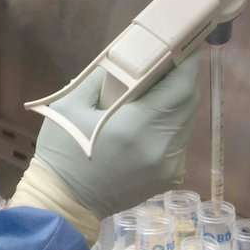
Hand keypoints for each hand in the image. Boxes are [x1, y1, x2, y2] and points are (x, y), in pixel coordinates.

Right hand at [11, 52, 200, 242]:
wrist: (63, 202)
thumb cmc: (62, 153)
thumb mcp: (68, 107)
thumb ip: (98, 79)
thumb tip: (123, 59)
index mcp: (136, 124)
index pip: (180, 85)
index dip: (186, 62)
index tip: (184, 46)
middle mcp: (160, 145)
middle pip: (188, 102)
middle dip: (181, 81)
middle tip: (165, 67)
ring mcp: (168, 164)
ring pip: (186, 123)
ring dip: (175, 105)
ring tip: (153, 96)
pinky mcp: (167, 177)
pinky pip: (178, 144)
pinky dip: (169, 129)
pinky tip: (148, 127)